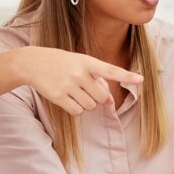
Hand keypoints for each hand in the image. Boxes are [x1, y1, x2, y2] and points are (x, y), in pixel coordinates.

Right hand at [18, 46, 142, 114]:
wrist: (33, 63)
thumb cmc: (62, 63)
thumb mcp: (80, 64)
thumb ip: (98, 80)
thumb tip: (111, 102)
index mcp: (87, 62)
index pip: (111, 70)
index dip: (127, 76)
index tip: (141, 80)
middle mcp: (79, 73)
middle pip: (102, 97)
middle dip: (98, 98)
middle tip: (86, 90)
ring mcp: (68, 85)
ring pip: (90, 106)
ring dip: (86, 104)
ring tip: (75, 92)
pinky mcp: (58, 96)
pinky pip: (77, 112)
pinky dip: (77, 110)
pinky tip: (69, 100)